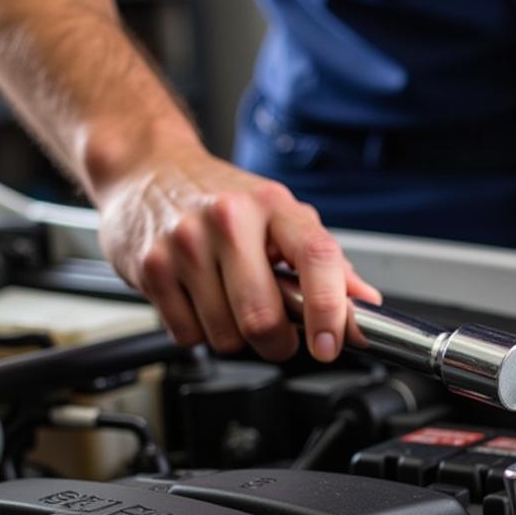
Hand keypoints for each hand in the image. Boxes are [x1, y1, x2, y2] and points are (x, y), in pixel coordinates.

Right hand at [95, 141, 379, 360]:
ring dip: (235, 338)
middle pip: (263, 318)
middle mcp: (228, 220)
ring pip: (225, 336)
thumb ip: (327, 262)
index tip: (330, 344)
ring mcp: (185, 244)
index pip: (316, 258)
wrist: (149, 170)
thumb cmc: (223, 199)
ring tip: (230, 303)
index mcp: (273, 206)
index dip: (329, 311)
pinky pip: (188, 335)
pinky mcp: (150, 269)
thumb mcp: (282, 217)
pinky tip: (199, 300)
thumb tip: (366, 305)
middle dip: (278, 343)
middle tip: (279, 334)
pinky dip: (199, 332)